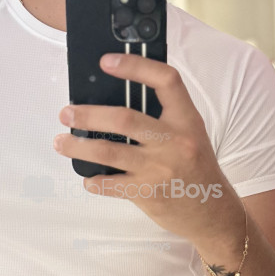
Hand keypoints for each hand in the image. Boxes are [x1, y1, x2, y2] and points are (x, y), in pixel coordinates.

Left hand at [53, 52, 238, 245]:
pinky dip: (94, 182)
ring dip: (79, 146)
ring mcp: (160, 168)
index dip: (135, 67)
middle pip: (124, 118)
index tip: (107, 62)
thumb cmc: (197, 169)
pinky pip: (111, 184)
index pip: (165, 81)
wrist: (214, 213)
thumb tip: (116, 102)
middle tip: (67, 113)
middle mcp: (175, 141)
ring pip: (109, 151)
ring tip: (61, 142)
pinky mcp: (149, 193)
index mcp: (187, 120)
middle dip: (88, 115)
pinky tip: (88, 178)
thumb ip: (163, 118)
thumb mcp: (190, 135)